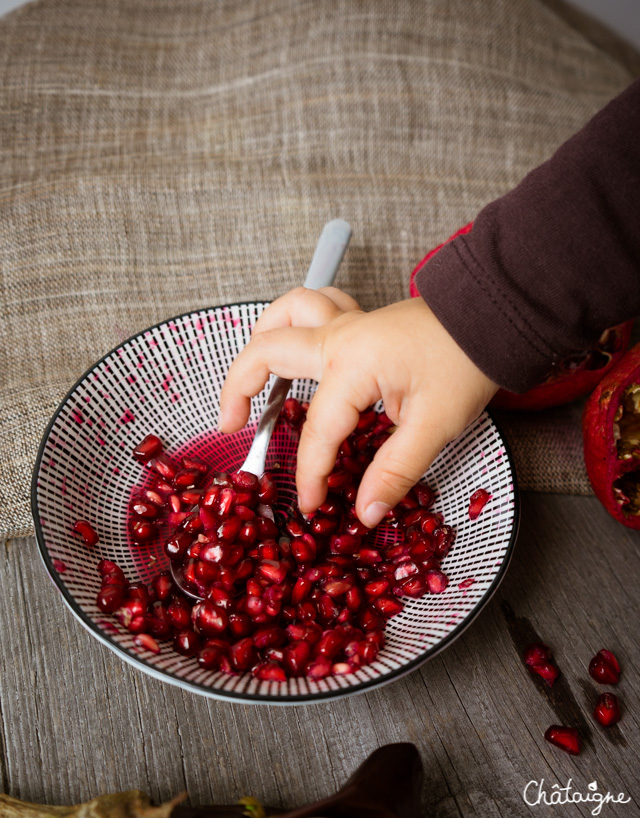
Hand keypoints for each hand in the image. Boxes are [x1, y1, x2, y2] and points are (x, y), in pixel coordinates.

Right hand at [219, 287, 497, 526]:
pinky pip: (313, 307)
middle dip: (238, 388)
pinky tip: (298, 345)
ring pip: (285, 313)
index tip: (312, 505)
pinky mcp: (360, 319)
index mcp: (352, 365)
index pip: (319, 431)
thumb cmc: (466, 365)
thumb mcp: (434, 426)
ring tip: (253, 377)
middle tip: (232, 425)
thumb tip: (364, 511)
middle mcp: (339, 338)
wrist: (493, 319)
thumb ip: (394, 470)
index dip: (311, 474)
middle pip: (266, 352)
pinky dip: (294, 321)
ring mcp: (348, 322)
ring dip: (260, 340)